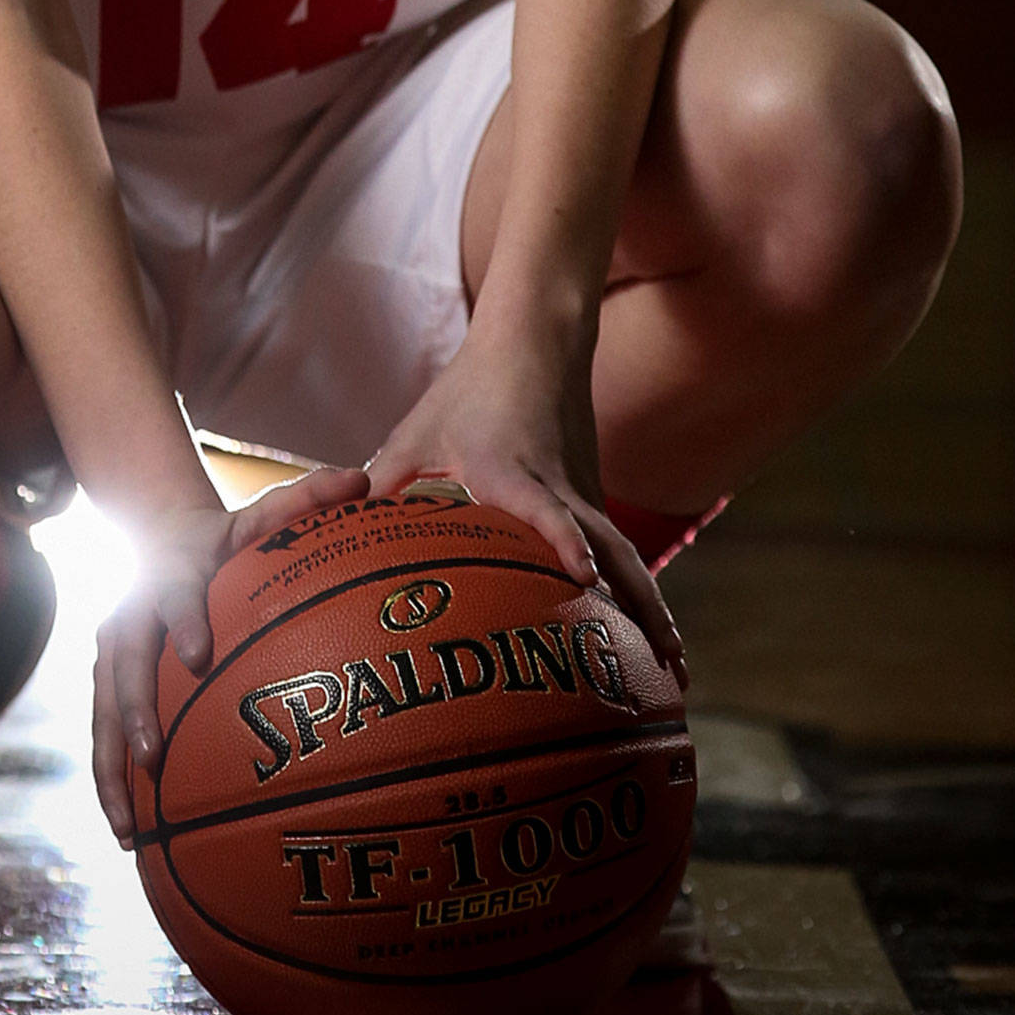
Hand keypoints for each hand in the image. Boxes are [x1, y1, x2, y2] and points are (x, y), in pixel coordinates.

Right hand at [91, 463, 367, 845]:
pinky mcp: (105, 683)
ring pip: (101, 712)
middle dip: (133, 710)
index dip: (183, 621)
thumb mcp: (261, 514)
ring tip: (129, 823)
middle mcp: (131, 613)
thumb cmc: (224, 539)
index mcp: (171, 574)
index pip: (175, 596)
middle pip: (122, 665)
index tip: (197, 654)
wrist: (160, 537)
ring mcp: (111, 652)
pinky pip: (102, 736)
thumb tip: (363, 478)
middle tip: (152, 756)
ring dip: (111, 766)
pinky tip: (128, 833)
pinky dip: (110, 783)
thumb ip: (307, 498)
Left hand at [364, 343, 686, 690]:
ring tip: (677, 670)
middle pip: (612, 551)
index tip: (582, 577)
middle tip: (666, 669)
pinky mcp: (592, 496)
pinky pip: (621, 549)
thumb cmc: (464, 392)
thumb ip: (382, 485)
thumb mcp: (414, 435)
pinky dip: (640, 590)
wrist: (533, 344)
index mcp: (510, 469)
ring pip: (627, 556)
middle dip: (638, 609)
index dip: (562, 540)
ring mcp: (584, 493)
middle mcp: (559, 487)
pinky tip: (654, 635)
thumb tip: (337, 541)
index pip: (544, 507)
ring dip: (653, 610)